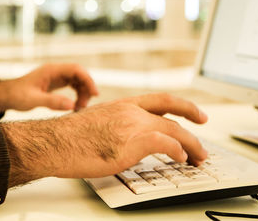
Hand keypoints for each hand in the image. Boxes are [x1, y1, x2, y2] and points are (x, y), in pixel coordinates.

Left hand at [0, 63, 97, 114]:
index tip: (95, 94)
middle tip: (84, 106)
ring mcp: (56, 77)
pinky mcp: (55, 83)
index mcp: (51, 70)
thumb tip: (72, 105)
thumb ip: (52, 102)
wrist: (6, 95)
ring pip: (77, 81)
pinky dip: (76, 95)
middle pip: (79, 75)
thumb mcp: (33, 100)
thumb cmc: (17, 96)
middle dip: (86, 89)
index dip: (88, 80)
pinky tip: (74, 106)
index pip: (76, 70)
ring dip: (82, 93)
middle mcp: (55, 71)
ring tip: (79, 108)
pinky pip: (72, 86)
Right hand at [2, 93, 207, 186]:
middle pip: (173, 114)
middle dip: (193, 127)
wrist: (54, 142)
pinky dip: (179, 152)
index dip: (182, 105)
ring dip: (192, 146)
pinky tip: (180, 159)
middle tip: (203, 137)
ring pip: (175, 130)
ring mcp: (132, 125)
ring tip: (197, 157)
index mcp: (122, 105)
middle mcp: (130, 111)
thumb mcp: (97, 123)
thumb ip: (117, 126)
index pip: (161, 99)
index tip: (195, 113)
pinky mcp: (132, 142)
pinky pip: (167, 144)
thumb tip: (126, 140)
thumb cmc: (69, 137)